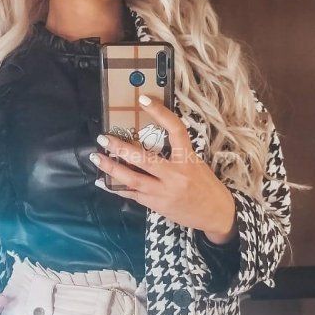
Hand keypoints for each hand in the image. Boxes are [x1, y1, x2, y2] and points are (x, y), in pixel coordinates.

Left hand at [91, 95, 236, 239]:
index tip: (143, 100)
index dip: (160, 112)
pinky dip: (117, 188)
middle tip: (103, 138)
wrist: (217, 214)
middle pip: (143, 158)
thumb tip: (149, 141)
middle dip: (120, 147)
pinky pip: (133, 195)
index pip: (175, 130)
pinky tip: (105, 182)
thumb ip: (176, 154)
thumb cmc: (206, 185)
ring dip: (111, 168)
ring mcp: (164, 192)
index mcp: (188, 159)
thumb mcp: (196, 164)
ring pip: (132, 179)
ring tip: (97, 158)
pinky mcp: (158, 205)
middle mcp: (175, 175)